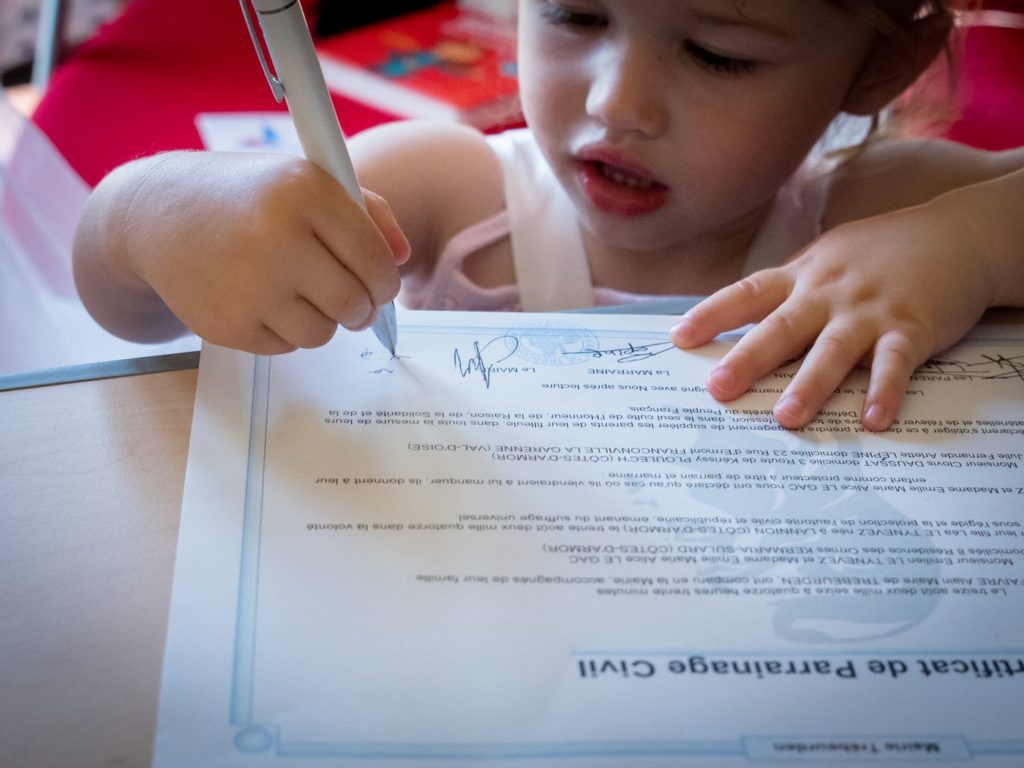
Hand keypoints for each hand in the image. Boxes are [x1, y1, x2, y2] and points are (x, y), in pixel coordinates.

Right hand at [92, 151, 408, 352]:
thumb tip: (402, 258)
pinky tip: (260, 300)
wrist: (158, 215)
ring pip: (323, 333)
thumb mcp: (307, 183)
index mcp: (305, 192)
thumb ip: (367, 213)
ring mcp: (248, 284)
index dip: (385, 281)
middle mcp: (276, 237)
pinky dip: (283, 331)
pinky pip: (285, 347)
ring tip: (298, 294)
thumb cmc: (250, 198)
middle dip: (361, 308)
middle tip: (350, 301)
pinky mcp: (226, 323)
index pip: (374, 260)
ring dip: (321, 321)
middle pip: (353, 303)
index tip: (380, 285)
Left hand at [670, 202, 994, 429]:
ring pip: (834, 349)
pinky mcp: (912, 327)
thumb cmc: (878, 255)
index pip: (747, 294)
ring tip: (787, 417)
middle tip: (718, 389)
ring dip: (810, 384)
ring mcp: (869, 310)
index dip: (712, 315)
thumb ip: (787, 293)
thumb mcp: (825, 261)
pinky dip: (885, 391)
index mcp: (802, 276)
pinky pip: (896, 363)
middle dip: (748, 359)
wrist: (955, 234)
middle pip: (782, 328)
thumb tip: (738, 330)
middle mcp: (828, 293)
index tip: (679, 338)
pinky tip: (872, 419)